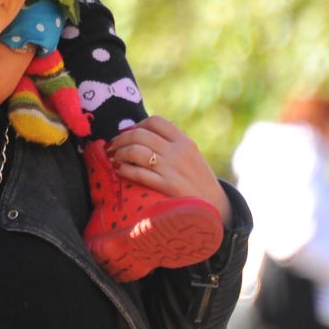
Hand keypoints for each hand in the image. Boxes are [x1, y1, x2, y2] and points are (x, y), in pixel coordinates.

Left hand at [110, 117, 230, 223]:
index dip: (137, 125)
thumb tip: (145, 134)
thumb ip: (173, 144)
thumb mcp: (192, 155)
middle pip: (140, 135)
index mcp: (184, 141)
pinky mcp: (166, 186)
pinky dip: (125, 170)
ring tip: (114, 158)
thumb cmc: (199, 181)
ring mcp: (171, 168)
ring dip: (120, 153)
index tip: (129, 133)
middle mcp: (177, 151)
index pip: (156, 122)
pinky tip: (120, 171)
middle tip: (113, 146)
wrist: (215, 207)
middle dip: (121, 139)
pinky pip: (138, 173)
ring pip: (136, 151)